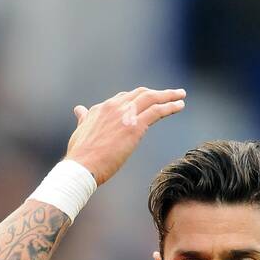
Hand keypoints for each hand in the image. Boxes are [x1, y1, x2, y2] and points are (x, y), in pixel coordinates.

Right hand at [66, 86, 185, 186]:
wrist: (82, 166)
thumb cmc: (80, 155)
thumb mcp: (80, 130)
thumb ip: (84, 118)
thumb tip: (79, 109)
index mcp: (103, 108)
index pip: (125, 98)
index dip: (138, 99)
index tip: (148, 101)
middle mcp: (115, 106)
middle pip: (140, 93)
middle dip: (156, 93)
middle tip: (170, 93)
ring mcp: (126, 114)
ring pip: (151, 98)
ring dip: (168, 95)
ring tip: (181, 95)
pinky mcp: (135, 125)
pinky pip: (157, 111)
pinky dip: (170, 106)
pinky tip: (180, 106)